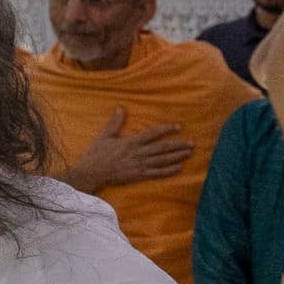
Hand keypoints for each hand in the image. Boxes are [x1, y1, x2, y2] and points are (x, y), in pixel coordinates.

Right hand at [65, 109, 190, 190]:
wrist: (92, 173)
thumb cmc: (97, 154)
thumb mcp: (105, 136)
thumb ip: (115, 122)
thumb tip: (121, 108)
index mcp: (131, 142)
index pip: (152, 134)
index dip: (166, 130)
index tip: (178, 127)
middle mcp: (138, 153)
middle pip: (162, 148)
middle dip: (178, 145)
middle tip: (192, 143)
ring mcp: (140, 166)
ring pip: (163, 161)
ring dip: (177, 157)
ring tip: (189, 153)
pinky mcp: (139, 176)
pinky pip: (158, 173)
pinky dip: (169, 171)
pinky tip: (179, 168)